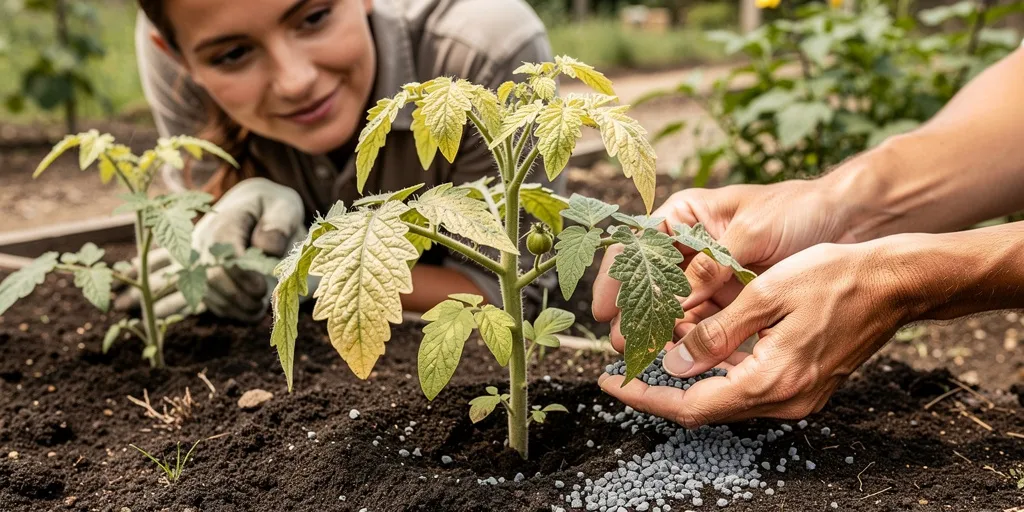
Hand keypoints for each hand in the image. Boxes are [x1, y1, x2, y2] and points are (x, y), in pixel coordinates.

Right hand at [115, 178, 305, 321]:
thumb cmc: (274, 210)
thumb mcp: (285, 208)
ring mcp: (199, 257)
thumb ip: (279, 225)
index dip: (242, 274)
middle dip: (238, 296)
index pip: (223, 249)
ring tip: (259, 310)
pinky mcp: (201, 274)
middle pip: (212, 275)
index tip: (262, 289)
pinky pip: (209, 298)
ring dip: (234, 307)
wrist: (258, 210)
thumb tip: (266, 249)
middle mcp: (204, 238)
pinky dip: (230, 310)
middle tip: (262, 305)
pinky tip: (250, 312)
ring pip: (208, 291)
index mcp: (226, 218)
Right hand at [593, 179, 857, 349]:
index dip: (614, 277)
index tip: (603, 309)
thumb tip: (678, 304)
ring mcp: (708, 273)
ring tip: (644, 354)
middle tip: (622, 342)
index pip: (634, 243)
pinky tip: (679, 354)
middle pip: (647, 280)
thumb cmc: (799, 211)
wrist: (850, 221)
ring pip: (671, 305)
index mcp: (684, 214)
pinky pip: (701, 320)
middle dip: (633, 312)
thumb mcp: (750, 234)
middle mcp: (689, 245)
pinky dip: (690, 337)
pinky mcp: (729, 297)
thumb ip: (711, 267)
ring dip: (658, 329)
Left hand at [598, 238, 916, 426]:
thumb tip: (675, 362)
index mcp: (771, 382)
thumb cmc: (835, 278)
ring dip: (687, 374)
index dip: (643, 397)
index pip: (689, 405)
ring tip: (652, 345)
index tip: (610, 381)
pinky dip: (716, 367)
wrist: (895, 283)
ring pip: (723, 395)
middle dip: (659, 385)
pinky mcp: (802, 386)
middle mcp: (783, 401)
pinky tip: (697, 342)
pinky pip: (746, 385)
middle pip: (703, 406)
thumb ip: (717, 333)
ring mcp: (796, 397)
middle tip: (624, 360)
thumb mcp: (766, 295)